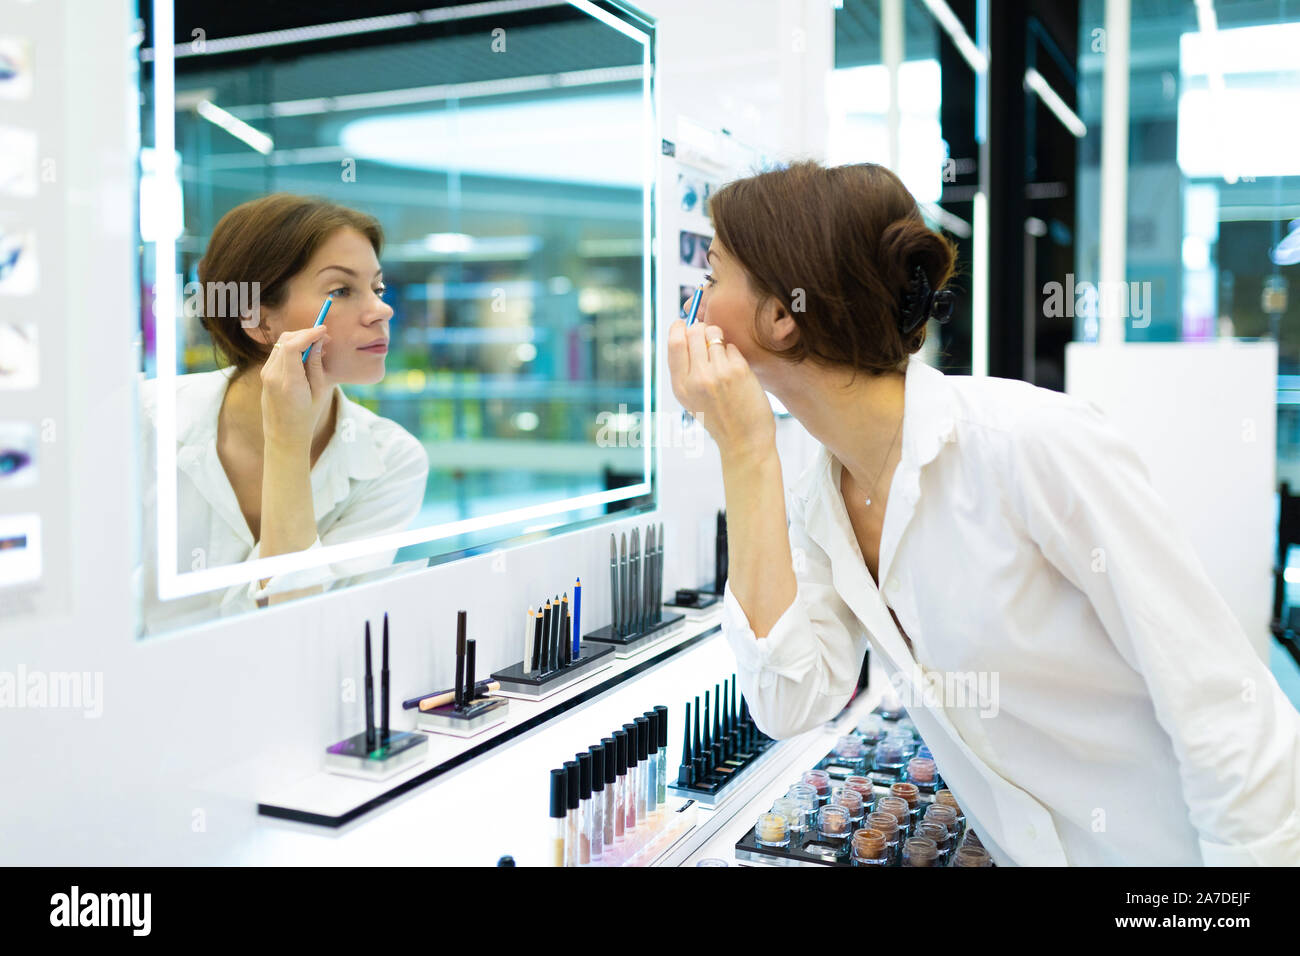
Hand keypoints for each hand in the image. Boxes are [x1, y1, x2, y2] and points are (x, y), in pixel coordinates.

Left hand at [259, 325, 329, 447]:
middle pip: (286, 340)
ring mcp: (266, 374)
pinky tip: (307, 354)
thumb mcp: (319, 392)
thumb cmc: (306, 417)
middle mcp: (273, 375)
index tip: (324, 331)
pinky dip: (293, 347)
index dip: (309, 334)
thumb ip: (316, 365)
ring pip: (282, 343)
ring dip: (300, 339)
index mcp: (289, 382)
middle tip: (325, 338)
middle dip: (306, 333)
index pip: (293, 346)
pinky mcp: (264, 374)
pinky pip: (279, 352)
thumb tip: (319, 342)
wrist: (284, 435)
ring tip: (319, 347)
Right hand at [666, 319, 774, 458]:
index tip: (683, 323)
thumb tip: (684, 332)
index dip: (679, 328)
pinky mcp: (738, 370)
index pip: (674, 343)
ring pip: (714, 334)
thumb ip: (684, 370)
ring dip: (718, 339)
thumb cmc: (718, 417)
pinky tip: (735, 370)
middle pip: (694, 332)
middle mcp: (697, 378)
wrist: (743, 440)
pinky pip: (731, 346)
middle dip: (700, 329)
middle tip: (706, 337)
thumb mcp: (690, 399)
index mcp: (680, 386)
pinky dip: (732, 353)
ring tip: (721, 356)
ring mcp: (718, 373)